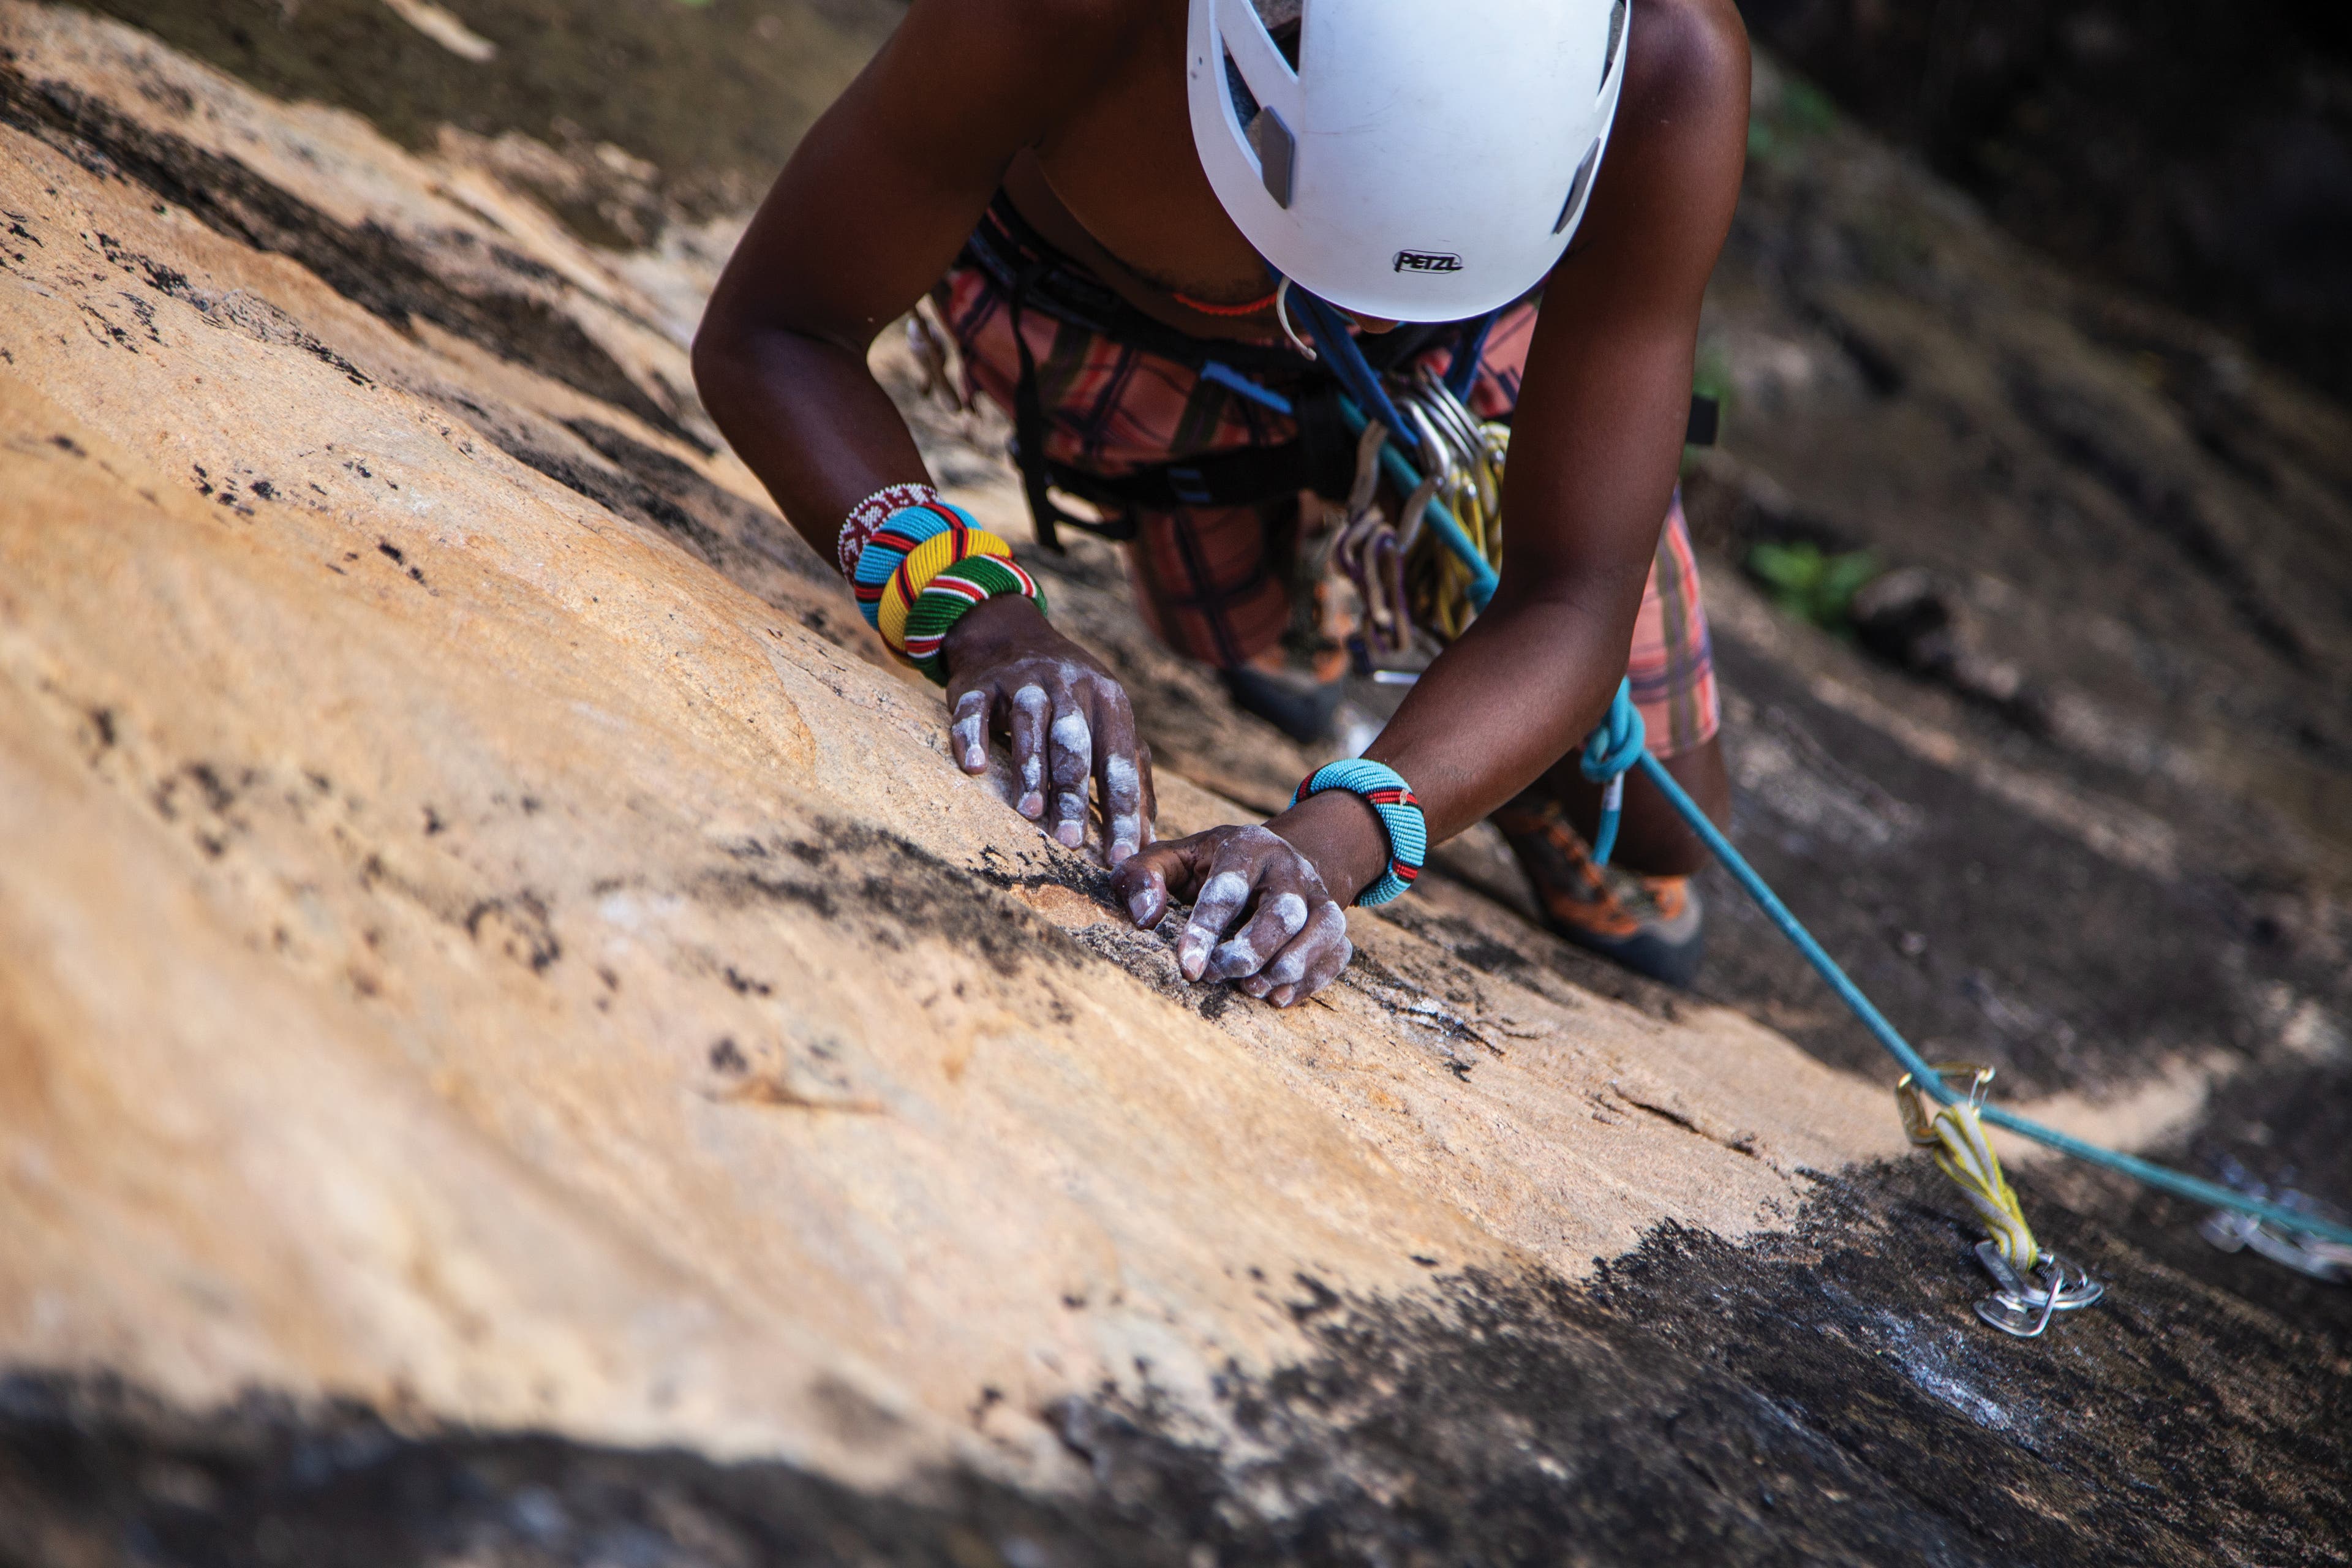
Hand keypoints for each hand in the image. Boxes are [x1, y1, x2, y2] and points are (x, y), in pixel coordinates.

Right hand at [943, 596, 1153, 863]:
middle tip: (1071, 842)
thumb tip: (1149, 835)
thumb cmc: (1072, 696)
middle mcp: (1069, 686)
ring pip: (1030, 726)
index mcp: (1108, 699)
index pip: (1118, 762)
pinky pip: (976, 710)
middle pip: (1074, 745)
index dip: (1122, 810)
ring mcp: (1024, 681)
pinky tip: (972, 767)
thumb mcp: (1109, 722)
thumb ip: (1132, 772)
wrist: (1011, 636)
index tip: (1121, 855)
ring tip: (1030, 812)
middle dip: (1074, 795)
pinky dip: (971, 736)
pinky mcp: (982, 683)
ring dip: (1030, 769)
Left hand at [1111, 823, 1353, 1006]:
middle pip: (1283, 913)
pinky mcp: (1334, 924)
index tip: (1187, 968)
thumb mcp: (1172, 859)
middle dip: (1248, 953)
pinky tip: (1277, 997)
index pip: (1228, 889)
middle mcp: (1290, 868)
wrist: (1275, 861)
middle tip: (1215, 977)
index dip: (1206, 931)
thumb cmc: (1209, 867)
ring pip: (1322, 930)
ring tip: (1251, 989)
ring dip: (1287, 968)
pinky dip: (1311, 981)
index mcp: (1246, 846)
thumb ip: (1143, 876)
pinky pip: (1337, 954)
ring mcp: (1319, 895)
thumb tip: (1144, 917)